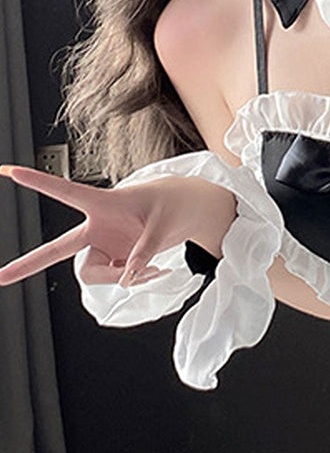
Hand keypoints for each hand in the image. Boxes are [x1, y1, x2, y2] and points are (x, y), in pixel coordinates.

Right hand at [0, 166, 235, 287]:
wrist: (187, 212)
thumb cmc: (172, 206)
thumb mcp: (164, 224)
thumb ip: (146, 250)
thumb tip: (129, 275)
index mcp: (104, 204)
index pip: (66, 192)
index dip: (40, 182)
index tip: (12, 172)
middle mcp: (96, 227)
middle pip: (58, 249)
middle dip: (27, 264)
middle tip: (0, 277)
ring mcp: (104, 246)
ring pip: (94, 274)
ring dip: (119, 278)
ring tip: (149, 269)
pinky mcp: (114, 259)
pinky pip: (114, 279)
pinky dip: (133, 279)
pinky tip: (153, 271)